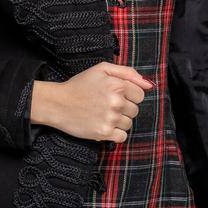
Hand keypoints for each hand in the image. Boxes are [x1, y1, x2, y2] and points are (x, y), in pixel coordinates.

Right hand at [31, 63, 153, 142]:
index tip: (116, 95)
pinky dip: (115, 134)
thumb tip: (149, 84)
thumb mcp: (102, 69)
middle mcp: (116, 102)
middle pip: (135, 110)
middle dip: (124, 108)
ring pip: (129, 124)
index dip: (129, 95)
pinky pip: (122, 137)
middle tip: (107, 105)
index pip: (140, 95)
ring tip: (103, 115)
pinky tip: (105, 126)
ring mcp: (111, 118)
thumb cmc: (80, 85)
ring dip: (119, 121)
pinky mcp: (104, 132)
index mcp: (118, 85)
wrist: (58, 103)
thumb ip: (128, 73)